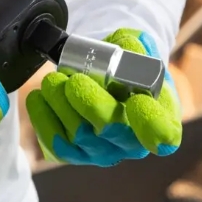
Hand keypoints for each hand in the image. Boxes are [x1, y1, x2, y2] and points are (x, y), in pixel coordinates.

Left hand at [26, 29, 181, 166]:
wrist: (105, 82)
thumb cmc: (129, 69)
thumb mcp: (140, 53)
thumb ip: (137, 48)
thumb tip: (127, 47)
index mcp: (161, 121)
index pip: (162, 133)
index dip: (150, 122)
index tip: (137, 101)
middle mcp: (133, 143)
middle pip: (111, 129)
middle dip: (90, 103)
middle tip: (75, 80)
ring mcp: (103, 152)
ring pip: (79, 134)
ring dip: (61, 104)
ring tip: (53, 80)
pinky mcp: (75, 154)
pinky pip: (56, 142)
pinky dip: (43, 117)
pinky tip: (38, 97)